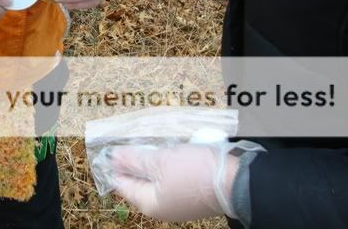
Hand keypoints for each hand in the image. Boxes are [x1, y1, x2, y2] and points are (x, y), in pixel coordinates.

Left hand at [109, 144, 239, 221]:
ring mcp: (179, 200)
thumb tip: (113, 158)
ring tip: (145, 141)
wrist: (238, 181)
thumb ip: (135, 160)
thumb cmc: (195, 172)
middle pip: (140, 182)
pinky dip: (166, 163)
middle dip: (134, 161)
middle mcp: (163, 207)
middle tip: (127, 140)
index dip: (115, 165)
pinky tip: (167, 149)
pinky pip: (171, 177)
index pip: (123, 184)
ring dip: (151, 160)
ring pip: (157, 178)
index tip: (109, 146)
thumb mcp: (160, 161)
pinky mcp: (193, 192)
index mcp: (150, 203)